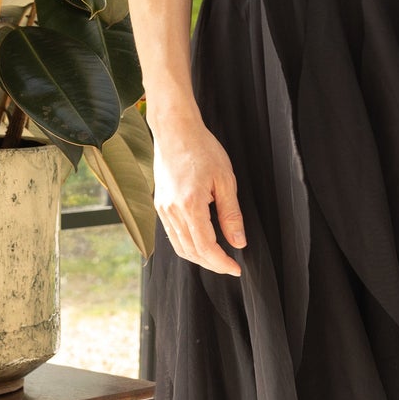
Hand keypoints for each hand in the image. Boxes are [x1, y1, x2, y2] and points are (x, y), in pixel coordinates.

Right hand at [153, 114, 246, 275]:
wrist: (176, 130)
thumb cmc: (202, 149)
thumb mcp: (225, 181)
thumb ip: (231, 215)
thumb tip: (238, 242)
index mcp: (190, 205)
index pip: (206, 248)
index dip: (221, 263)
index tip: (236, 269)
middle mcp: (172, 211)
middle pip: (191, 252)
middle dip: (211, 264)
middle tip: (229, 266)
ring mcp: (162, 209)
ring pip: (179, 246)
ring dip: (198, 257)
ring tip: (217, 258)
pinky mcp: (159, 205)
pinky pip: (172, 234)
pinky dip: (187, 245)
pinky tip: (201, 242)